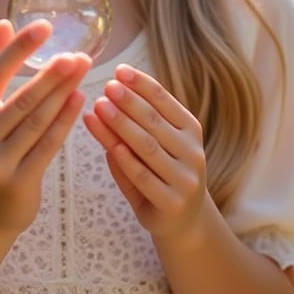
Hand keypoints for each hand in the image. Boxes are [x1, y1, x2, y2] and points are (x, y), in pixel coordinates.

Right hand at [0, 18, 90, 237]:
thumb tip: (0, 25)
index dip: (18, 49)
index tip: (44, 27)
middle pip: (20, 99)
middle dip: (52, 74)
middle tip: (77, 54)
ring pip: (37, 121)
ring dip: (64, 93)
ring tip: (83, 70)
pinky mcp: (18, 183)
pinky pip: (48, 145)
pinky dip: (65, 120)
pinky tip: (80, 98)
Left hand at [83, 64, 206, 240]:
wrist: (183, 222)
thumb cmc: (161, 175)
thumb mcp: (152, 148)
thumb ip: (133, 128)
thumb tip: (103, 104)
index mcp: (190, 131)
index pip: (165, 101)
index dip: (142, 84)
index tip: (119, 70)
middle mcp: (193, 152)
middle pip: (155, 122)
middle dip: (129, 101)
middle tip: (107, 86)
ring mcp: (185, 179)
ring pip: (148, 147)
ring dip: (122, 125)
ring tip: (99, 108)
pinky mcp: (172, 203)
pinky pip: (143, 177)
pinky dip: (126, 160)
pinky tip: (110, 145)